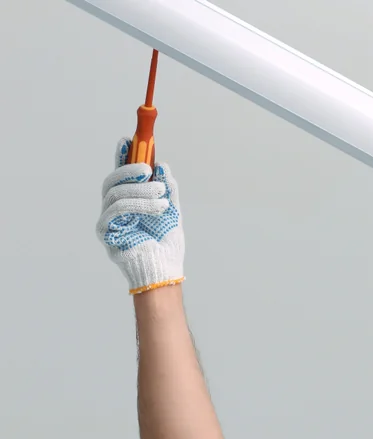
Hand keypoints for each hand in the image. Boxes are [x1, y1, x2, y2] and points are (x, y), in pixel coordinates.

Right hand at [97, 138, 184, 293]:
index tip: (127, 139)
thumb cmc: (167, 245)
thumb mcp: (172, 212)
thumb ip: (168, 190)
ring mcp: (108, 221)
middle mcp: (114, 209)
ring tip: (162, 197)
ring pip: (115, 194)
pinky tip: (158, 208)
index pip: (121, 175)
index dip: (121, 156)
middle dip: (128, 170)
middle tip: (148, 169)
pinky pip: (116, 210)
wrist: (165, 271)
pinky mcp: (106, 232)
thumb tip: (163, 165)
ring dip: (141, 191)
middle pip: (112, 181)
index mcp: (129, 202)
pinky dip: (137, 205)